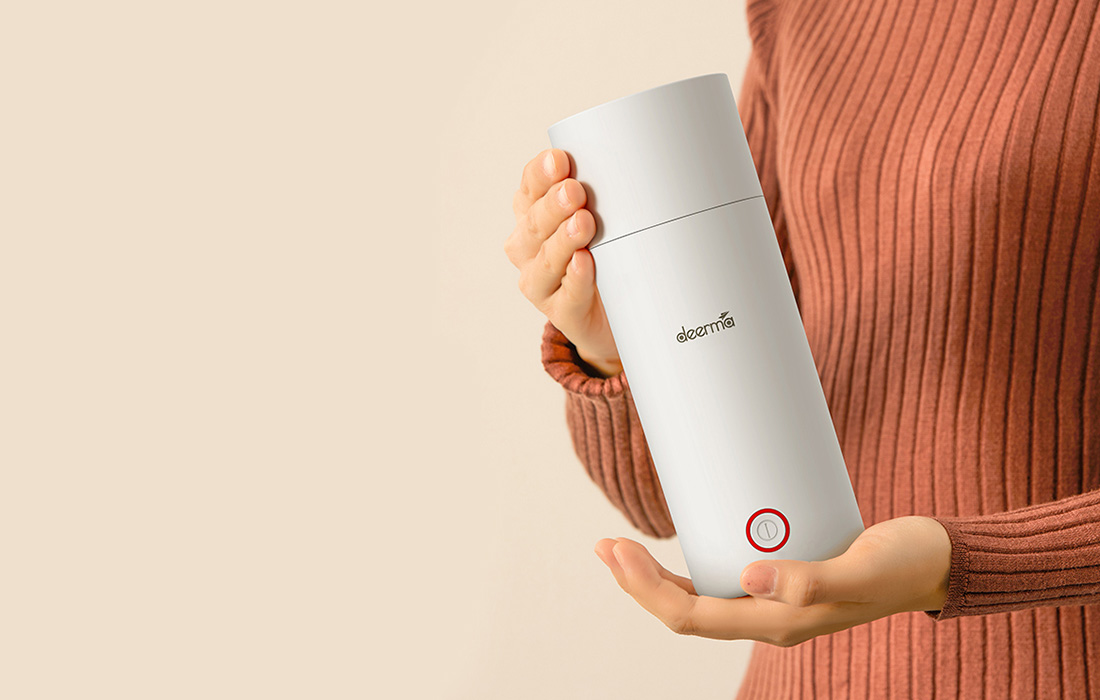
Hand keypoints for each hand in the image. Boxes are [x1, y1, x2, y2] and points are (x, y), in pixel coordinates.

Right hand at [504, 148, 621, 377]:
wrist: (613, 315)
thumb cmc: (605, 258)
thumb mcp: (603, 219)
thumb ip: (605, 193)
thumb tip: (632, 162)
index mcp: (534, 215)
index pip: (530, 188)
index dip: (541, 174)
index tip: (560, 160)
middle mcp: (528, 247)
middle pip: (534, 222)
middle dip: (554, 205)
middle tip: (575, 191)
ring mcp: (541, 281)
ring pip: (546, 259)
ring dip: (564, 239)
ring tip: (583, 223)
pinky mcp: (560, 312)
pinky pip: (567, 294)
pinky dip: (576, 277)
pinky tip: (584, 262)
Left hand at [593, 515, 951, 645]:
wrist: (938, 561)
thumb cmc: (905, 563)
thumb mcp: (865, 567)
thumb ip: (813, 579)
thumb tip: (748, 577)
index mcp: (779, 624)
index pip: (693, 616)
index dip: (646, 589)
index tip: (616, 550)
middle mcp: (769, 616)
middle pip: (686, 610)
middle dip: (638, 580)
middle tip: (604, 544)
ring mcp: (774, 599)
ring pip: (699, 597)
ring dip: (656, 575)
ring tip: (622, 545)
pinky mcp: (783, 578)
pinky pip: (723, 577)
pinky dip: (690, 562)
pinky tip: (681, 538)